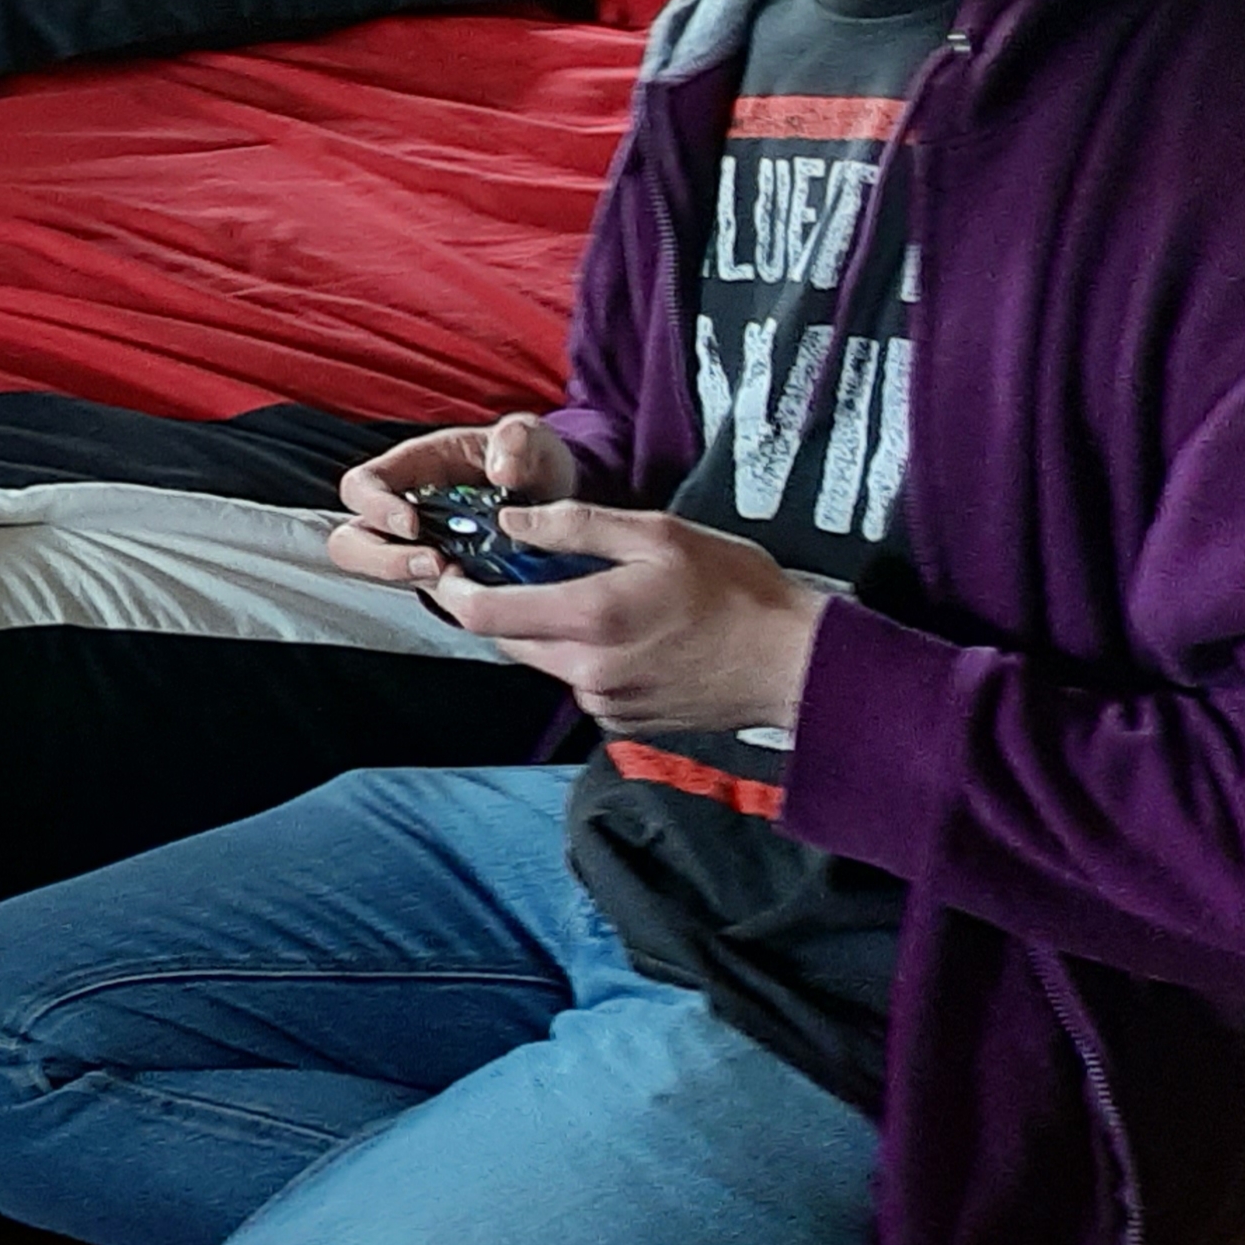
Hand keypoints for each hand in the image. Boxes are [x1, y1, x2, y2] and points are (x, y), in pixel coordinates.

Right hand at [326, 413, 580, 586]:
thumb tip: (502, 471)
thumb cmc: (528, 460)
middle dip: (381, 559)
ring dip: (406, 579)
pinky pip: (425, 591)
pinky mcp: (440, 576)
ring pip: (375, 571)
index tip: (411, 523)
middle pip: (351, 541)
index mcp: (410, 467)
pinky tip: (478, 586)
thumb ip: (517, 440)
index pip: (359, 486)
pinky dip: (447, 595)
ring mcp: (417, 547)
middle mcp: (402, 509)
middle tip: (432, 563)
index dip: (373, 506)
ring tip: (451, 576)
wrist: (556, 498)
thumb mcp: (529, 438)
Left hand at [428, 503, 828, 736]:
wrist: (797, 665)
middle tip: (529, 566)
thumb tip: (510, 522)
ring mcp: (604, 703)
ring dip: (551, 627)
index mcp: (589, 619)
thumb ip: (575, 526)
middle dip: (505, 603)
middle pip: (509, 639)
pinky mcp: (623, 722)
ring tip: (599, 593)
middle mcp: (587, 671)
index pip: (482, 616)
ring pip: (546, 659)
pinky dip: (586, 654)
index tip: (447, 567)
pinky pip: (581, 681)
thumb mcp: (657, 533)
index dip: (452, 591)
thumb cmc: (737, 591)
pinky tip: (631, 632)